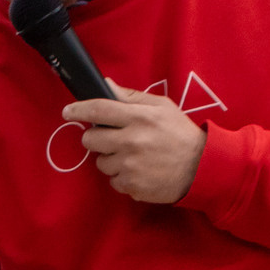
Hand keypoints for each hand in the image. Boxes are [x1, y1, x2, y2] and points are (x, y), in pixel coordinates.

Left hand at [63, 81, 204, 202]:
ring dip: (111, 159)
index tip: (67, 112)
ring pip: (101, 163)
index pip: (99, 110)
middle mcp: (132, 141)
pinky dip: (122, 177)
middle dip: (96, 138)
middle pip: (90, 140)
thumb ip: (131, 97)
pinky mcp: (132, 186)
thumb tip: (106, 84)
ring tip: (133, 156)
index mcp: (139, 118)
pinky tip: (139, 171)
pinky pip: (113, 181)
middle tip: (112, 139)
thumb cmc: (180, 134)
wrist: (201, 167)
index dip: (79, 110)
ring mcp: (130, 166)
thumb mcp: (162, 107)